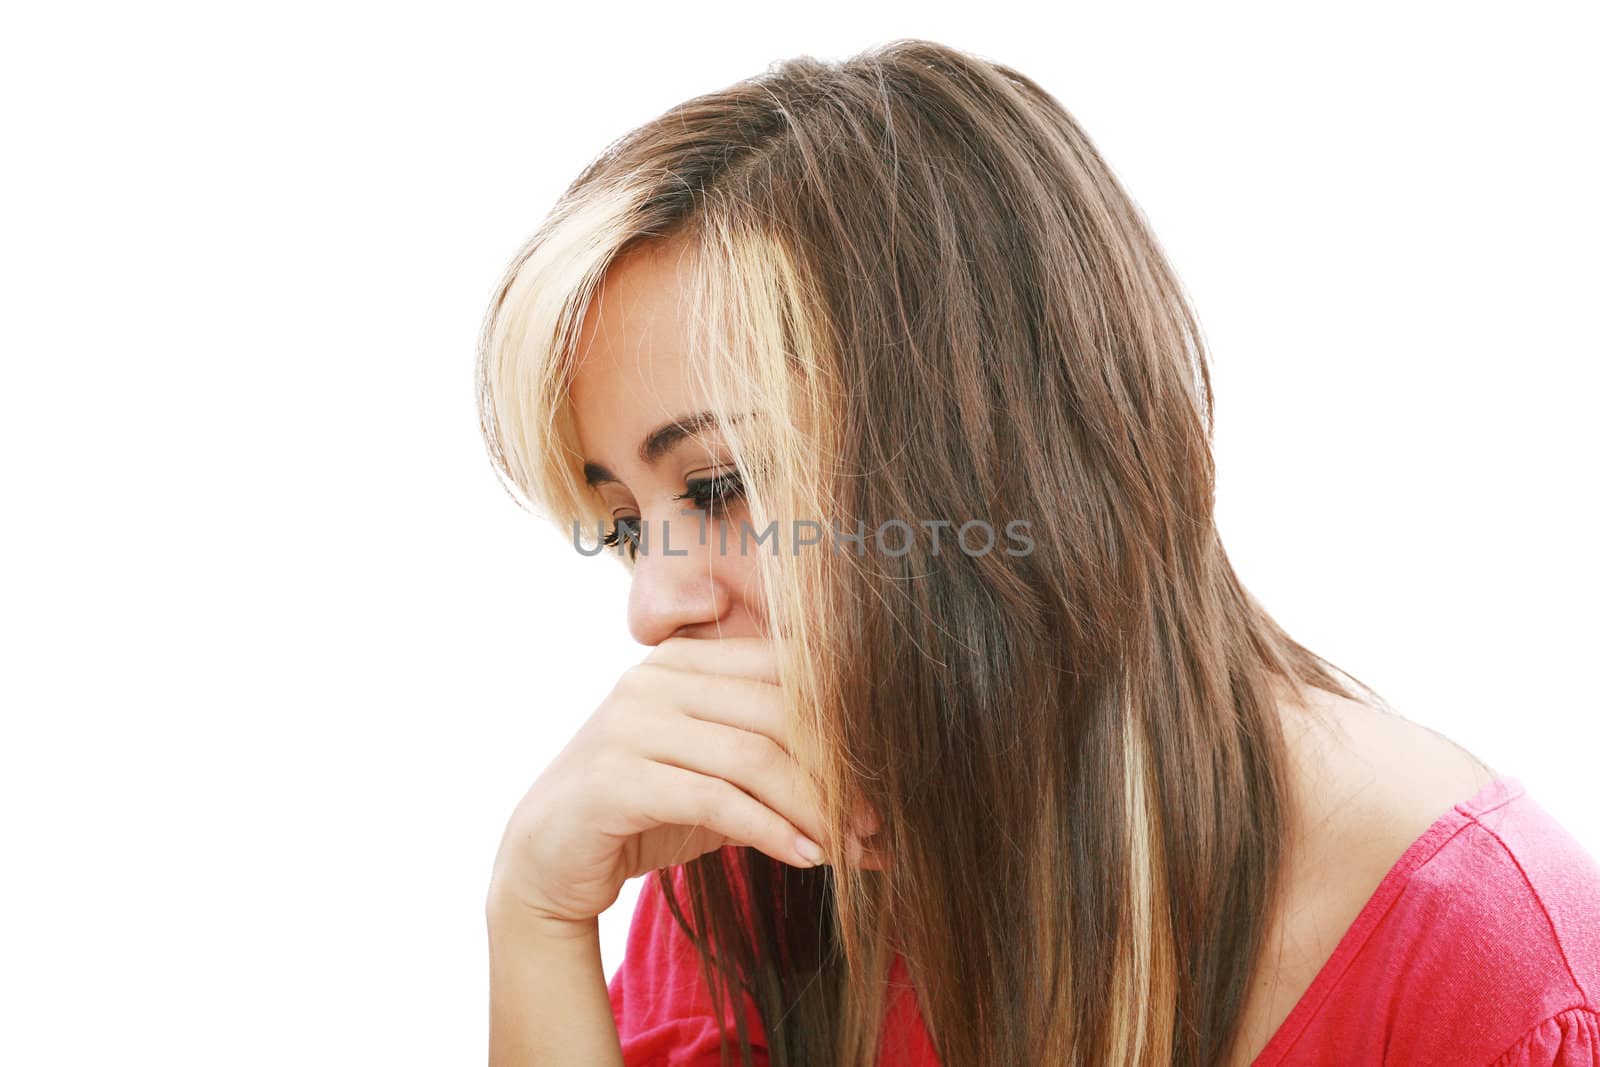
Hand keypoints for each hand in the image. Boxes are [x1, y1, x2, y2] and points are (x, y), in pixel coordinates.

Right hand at [488, 636, 884, 926]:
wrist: (545, 859)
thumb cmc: (643, 814)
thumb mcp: (718, 782)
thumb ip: (781, 778)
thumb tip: (875, 818)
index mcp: (685, 662)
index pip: (784, 672)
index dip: (843, 720)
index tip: (886, 773)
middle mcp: (656, 680)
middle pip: (776, 713)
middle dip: (835, 770)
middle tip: (878, 820)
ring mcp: (631, 723)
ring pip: (752, 756)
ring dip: (813, 806)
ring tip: (850, 846)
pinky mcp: (615, 778)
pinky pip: (714, 799)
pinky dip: (770, 830)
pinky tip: (805, 858)